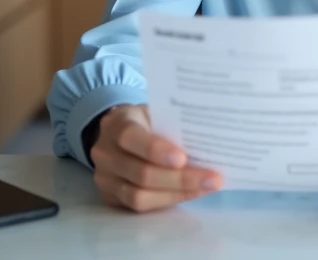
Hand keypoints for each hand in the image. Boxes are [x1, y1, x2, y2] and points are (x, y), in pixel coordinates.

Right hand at [90, 104, 222, 212]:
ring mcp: (104, 178)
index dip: (156, 150)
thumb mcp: (155, 112)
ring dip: (177, 194)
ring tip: (206, 188)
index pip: (131, 137)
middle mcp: (105, 152)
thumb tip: (207, 143)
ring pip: (140, 196)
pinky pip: (139, 206)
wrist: (117, 133)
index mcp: (116, 124)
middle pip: (141, 173)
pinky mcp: (110, 197)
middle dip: (180, 179)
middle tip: (212, 179)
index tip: (183, 159)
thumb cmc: (145, 120)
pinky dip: (168, 200)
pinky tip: (191, 193)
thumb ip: (172, 125)